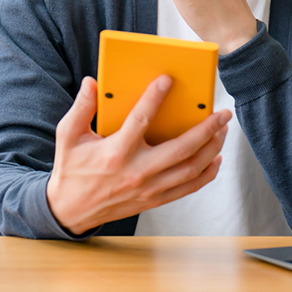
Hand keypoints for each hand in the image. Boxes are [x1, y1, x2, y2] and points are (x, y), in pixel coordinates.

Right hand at [45, 74, 231, 235]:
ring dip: (212, 148)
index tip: (167, 80)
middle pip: (181, 149)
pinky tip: (215, 158)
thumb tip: (92, 82)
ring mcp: (149, 189)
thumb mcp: (68, 136)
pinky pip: (188, 188)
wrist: (70, 211)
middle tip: (223, 112)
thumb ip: (81, 108)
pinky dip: (206, 173)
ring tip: (223, 130)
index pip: (140, 120)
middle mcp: (136, 172)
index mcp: (115, 153)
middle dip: (207, 129)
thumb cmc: (71, 170)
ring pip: (191, 168)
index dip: (154, 98)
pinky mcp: (154, 200)